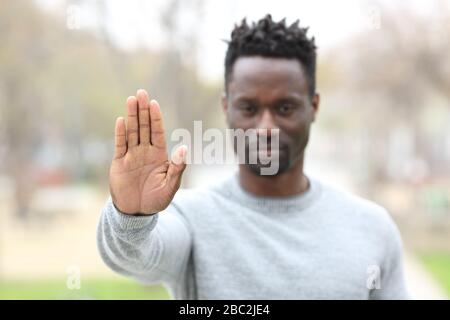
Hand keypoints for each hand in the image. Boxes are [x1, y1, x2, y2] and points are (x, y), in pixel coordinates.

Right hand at [109, 89, 186, 214]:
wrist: (137, 212)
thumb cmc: (157, 199)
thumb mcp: (171, 185)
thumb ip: (177, 167)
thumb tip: (184, 148)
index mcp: (159, 154)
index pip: (157, 131)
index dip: (156, 117)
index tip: (154, 103)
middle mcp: (145, 151)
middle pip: (144, 127)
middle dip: (143, 110)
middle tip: (141, 92)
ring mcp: (131, 155)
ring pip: (132, 132)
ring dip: (132, 116)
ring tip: (131, 100)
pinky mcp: (119, 163)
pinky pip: (120, 145)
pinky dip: (120, 134)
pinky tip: (121, 121)